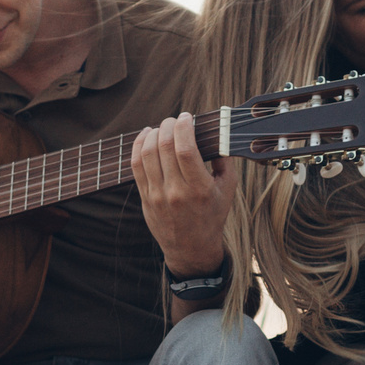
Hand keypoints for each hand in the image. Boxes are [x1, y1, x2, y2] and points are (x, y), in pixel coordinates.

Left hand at [131, 114, 230, 277]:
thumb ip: (225, 161)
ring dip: (153, 133)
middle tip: (175, 119)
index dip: (184, 127)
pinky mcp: (145, 197)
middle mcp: (176, 192)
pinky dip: (139, 145)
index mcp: (199, 189)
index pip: (186, 150)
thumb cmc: (212, 216)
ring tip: (162, 126)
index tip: (187, 116)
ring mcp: (157, 195)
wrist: (191, 248)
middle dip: (169, 125)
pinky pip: (135, 165)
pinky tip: (147, 136)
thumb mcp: (228, 191)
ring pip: (147, 153)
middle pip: (164, 147)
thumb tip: (218, 132)